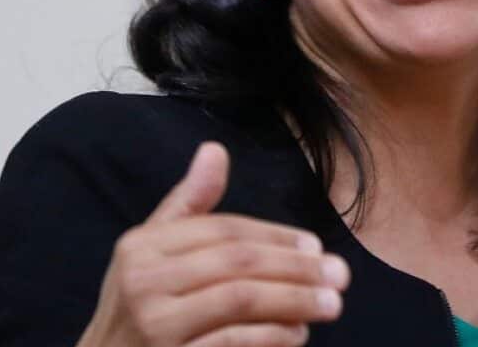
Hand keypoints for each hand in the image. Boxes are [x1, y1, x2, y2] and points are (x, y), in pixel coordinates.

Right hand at [77, 142, 348, 346]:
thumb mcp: (150, 253)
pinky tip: (297, 334)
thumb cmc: (137, 310)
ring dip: (295, 300)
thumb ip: (188, 205)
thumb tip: (215, 150)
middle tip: (340, 275)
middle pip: (237, 263)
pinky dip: (273, 336)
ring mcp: (155, 326)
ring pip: (241, 301)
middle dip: (296, 267)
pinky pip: (233, 342)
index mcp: (142, 246)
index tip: (316, 246)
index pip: (223, 231)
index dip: (276, 236)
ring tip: (330, 304)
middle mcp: (143, 282)